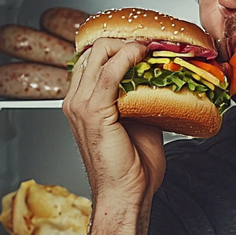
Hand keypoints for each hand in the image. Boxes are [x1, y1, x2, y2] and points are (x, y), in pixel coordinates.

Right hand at [64, 39, 165, 206]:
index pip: (94, 58)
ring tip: (153, 46)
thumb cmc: (132, 168)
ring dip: (129, 45)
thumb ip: (140, 98)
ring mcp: (81, 105)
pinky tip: (144, 54)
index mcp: (82, 103)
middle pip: (95, 50)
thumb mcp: (138, 122)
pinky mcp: (94, 112)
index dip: (119, 45)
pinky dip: (128, 57)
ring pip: (100, 54)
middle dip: (125, 40)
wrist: (126, 194)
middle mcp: (76, 101)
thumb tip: (160, 80)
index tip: (146, 42)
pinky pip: (110, 72)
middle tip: (154, 42)